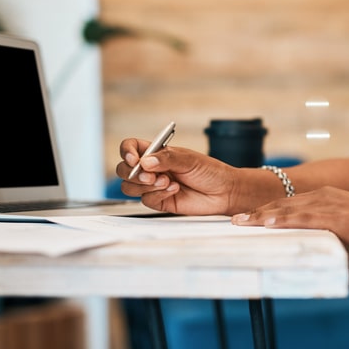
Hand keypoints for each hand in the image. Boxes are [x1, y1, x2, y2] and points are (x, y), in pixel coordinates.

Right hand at [116, 139, 236, 214]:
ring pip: (130, 187)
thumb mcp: (188, 159)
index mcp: (156, 152)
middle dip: (132, 173)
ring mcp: (154, 186)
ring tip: (166, 181)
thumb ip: (166, 159)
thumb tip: (145, 161)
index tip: (134, 159)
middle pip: (124, 169)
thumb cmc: (209, 171)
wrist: (224, 192)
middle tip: (149, 176)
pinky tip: (174, 189)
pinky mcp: (159, 201)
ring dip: (145, 185)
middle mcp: (152, 169)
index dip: (127, 152)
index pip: (131, 147)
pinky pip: (146, 200)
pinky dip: (158, 194)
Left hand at [232, 186, 348, 258]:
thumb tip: (313, 242)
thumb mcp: (345, 225)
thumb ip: (327, 228)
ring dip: (263, 217)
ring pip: (288, 210)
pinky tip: (268, 224)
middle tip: (235, 220)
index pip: (288, 203)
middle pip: (282, 205)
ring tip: (242, 223)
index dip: (266, 211)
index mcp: (324, 196)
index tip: (247, 218)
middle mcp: (323, 196)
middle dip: (257, 213)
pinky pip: (304, 219)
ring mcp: (328, 205)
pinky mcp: (335, 217)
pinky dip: (284, 221)